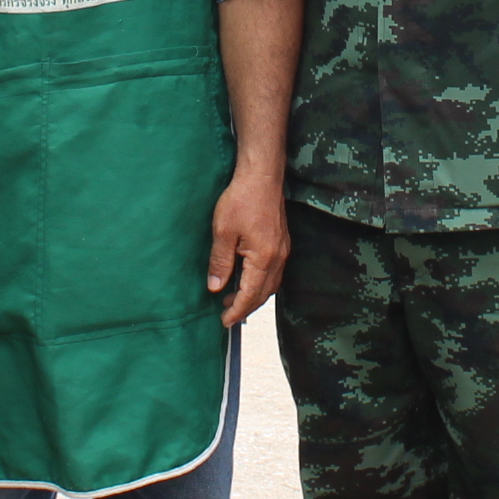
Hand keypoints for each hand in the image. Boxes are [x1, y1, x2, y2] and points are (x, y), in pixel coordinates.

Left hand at [206, 165, 288, 327]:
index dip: (237, 310)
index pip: (250, 295)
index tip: (224, 322)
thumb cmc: (241, 200)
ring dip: (253, 295)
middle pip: (264, 293)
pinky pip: (274, 272)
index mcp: (263, 259)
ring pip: (271, 284)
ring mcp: (282, 250)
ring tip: (232, 297)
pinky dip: (260, 282)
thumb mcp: (223, 232)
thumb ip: (220, 262)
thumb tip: (215, 287)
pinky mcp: (281, 242)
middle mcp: (278, 258)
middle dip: (246, 307)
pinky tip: (247, 277)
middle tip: (226, 314)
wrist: (262, 176)